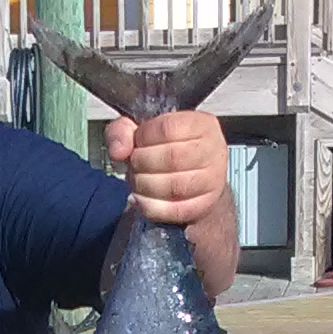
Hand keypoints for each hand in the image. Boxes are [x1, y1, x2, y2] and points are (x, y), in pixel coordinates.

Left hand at [104, 108, 229, 227]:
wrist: (191, 182)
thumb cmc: (165, 150)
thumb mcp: (141, 132)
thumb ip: (122, 132)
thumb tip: (118, 151)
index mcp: (201, 124)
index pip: (168, 128)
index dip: (143, 138)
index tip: (137, 143)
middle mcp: (214, 149)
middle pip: (172, 157)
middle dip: (142, 163)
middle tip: (134, 165)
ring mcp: (213, 179)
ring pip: (174, 186)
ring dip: (144, 185)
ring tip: (137, 181)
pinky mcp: (206, 205)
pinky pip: (174, 210)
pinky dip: (149, 206)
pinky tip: (140, 199)